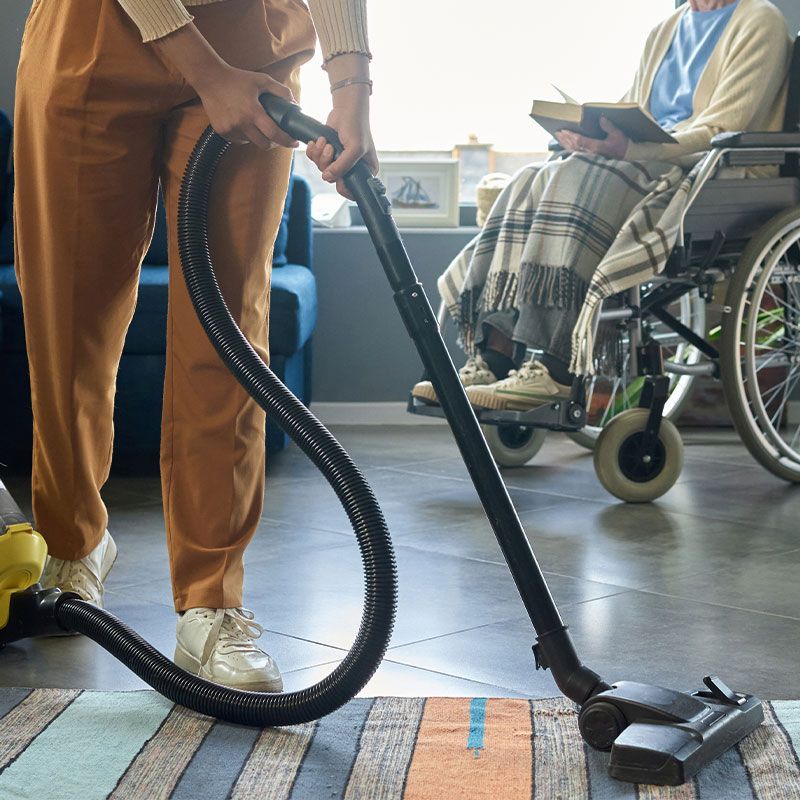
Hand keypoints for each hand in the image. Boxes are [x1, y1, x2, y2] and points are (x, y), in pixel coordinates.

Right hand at [150, 22, 297, 148]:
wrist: (209, 78)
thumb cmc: (237, 79)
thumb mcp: (261, 80)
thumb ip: (280, 91)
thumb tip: (295, 103)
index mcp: (252, 112)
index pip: (274, 134)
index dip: (286, 141)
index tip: (294, 143)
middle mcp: (241, 123)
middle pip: (264, 145)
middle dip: (273, 143)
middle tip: (277, 137)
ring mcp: (230, 129)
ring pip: (251, 142)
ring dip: (258, 137)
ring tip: (256, 124)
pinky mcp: (222, 132)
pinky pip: (239, 140)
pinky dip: (245, 135)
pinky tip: (243, 123)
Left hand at [305, 85, 378, 198]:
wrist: (345, 108)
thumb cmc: (356, 126)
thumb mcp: (354, 149)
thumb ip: (342, 166)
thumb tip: (327, 178)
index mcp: (365, 171)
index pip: (354, 190)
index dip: (344, 188)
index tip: (339, 180)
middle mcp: (352, 168)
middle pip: (334, 179)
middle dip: (327, 163)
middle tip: (331, 149)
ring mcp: (339, 161)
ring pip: (323, 170)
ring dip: (320, 155)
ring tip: (325, 142)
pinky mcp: (327, 153)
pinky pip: (315, 161)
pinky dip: (313, 151)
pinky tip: (318, 141)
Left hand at [554, 117, 629, 159]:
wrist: (625, 157)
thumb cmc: (621, 145)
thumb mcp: (617, 134)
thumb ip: (608, 126)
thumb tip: (601, 118)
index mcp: (596, 147)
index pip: (580, 141)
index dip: (571, 136)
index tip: (564, 130)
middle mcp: (590, 153)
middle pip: (573, 146)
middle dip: (565, 139)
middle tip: (557, 132)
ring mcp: (589, 157)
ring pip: (573, 150)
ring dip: (565, 144)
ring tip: (558, 137)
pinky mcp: (589, 159)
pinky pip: (576, 154)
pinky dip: (569, 149)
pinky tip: (564, 145)